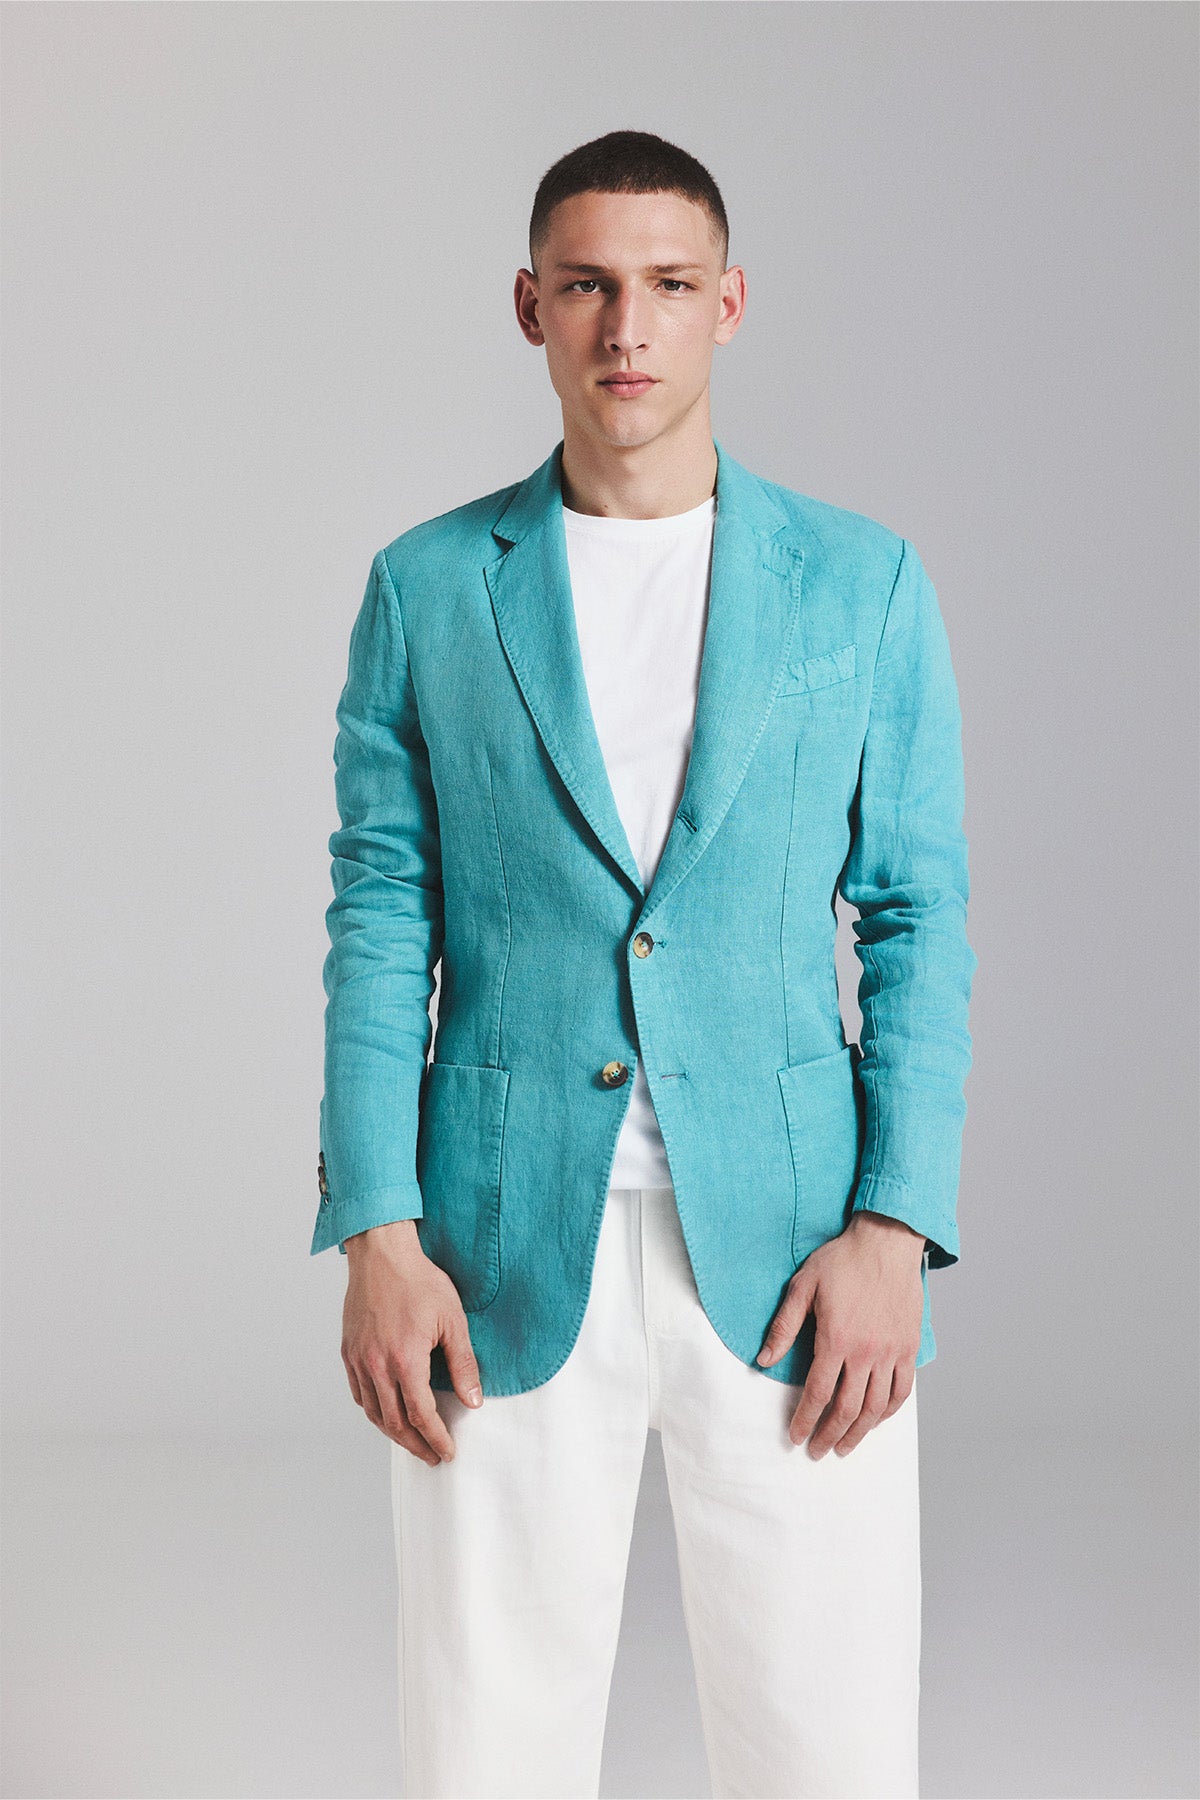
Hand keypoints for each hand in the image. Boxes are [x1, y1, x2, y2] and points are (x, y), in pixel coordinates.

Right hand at [341, 1220, 483, 1464]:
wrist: (382, 1254)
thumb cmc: (419, 1281)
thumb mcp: (453, 1320)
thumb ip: (463, 1364)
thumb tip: (473, 1401)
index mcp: (405, 1360)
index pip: (422, 1415)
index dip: (437, 1439)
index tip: (448, 1453)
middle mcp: (377, 1366)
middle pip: (395, 1423)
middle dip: (416, 1445)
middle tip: (432, 1456)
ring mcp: (359, 1360)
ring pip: (373, 1413)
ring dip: (393, 1433)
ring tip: (412, 1442)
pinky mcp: (348, 1351)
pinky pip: (358, 1394)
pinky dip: (373, 1411)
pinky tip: (385, 1414)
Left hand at [757, 1212, 924, 1457]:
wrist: (886, 1242)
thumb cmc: (842, 1261)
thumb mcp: (803, 1287)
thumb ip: (784, 1326)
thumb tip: (763, 1360)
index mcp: (836, 1339)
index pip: (818, 1393)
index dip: (805, 1419)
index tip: (795, 1436)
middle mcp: (866, 1352)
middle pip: (847, 1408)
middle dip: (829, 1434)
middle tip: (817, 1450)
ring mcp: (891, 1352)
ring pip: (875, 1407)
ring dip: (859, 1432)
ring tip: (845, 1446)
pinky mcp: (909, 1347)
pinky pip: (902, 1390)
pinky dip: (889, 1411)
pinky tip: (876, 1420)